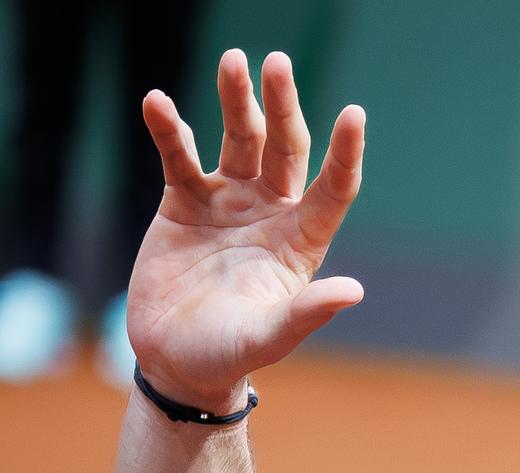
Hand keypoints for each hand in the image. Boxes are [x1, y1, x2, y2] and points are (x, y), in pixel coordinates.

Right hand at [128, 50, 363, 409]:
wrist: (176, 359)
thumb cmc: (230, 353)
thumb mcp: (270, 336)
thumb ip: (307, 312)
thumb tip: (353, 291)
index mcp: (301, 242)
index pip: (334, 189)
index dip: (346, 154)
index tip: (355, 114)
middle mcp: (271, 213)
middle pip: (285, 148)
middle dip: (282, 105)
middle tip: (276, 62)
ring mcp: (229, 203)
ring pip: (238, 139)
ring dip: (235, 100)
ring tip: (233, 60)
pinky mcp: (184, 202)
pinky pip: (179, 156)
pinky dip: (169, 129)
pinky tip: (158, 101)